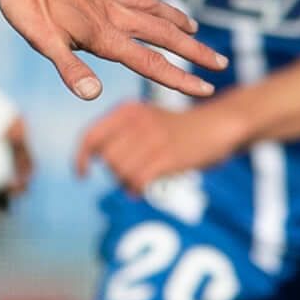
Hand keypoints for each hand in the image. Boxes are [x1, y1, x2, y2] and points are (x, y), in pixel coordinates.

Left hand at [1, 0, 226, 102]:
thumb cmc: (28, 0)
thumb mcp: (42, 41)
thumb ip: (70, 69)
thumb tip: (94, 96)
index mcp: (104, 34)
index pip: (150, 63)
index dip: (178, 78)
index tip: (205, 88)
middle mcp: (115, 12)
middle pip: (163, 35)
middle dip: (193, 51)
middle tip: (219, 63)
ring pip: (152, 6)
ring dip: (175, 19)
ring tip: (193, 28)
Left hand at [73, 97, 248, 191]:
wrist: (218, 124)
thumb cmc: (177, 127)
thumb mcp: (145, 118)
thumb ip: (118, 133)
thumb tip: (92, 159)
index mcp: (127, 110)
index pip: (91, 137)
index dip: (81, 158)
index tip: (81, 174)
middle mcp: (137, 121)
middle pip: (107, 159)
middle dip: (114, 172)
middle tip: (130, 174)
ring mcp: (154, 139)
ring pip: (121, 172)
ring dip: (127, 182)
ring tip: (139, 179)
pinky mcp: (168, 157)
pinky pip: (138, 181)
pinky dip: (136, 189)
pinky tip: (141, 189)